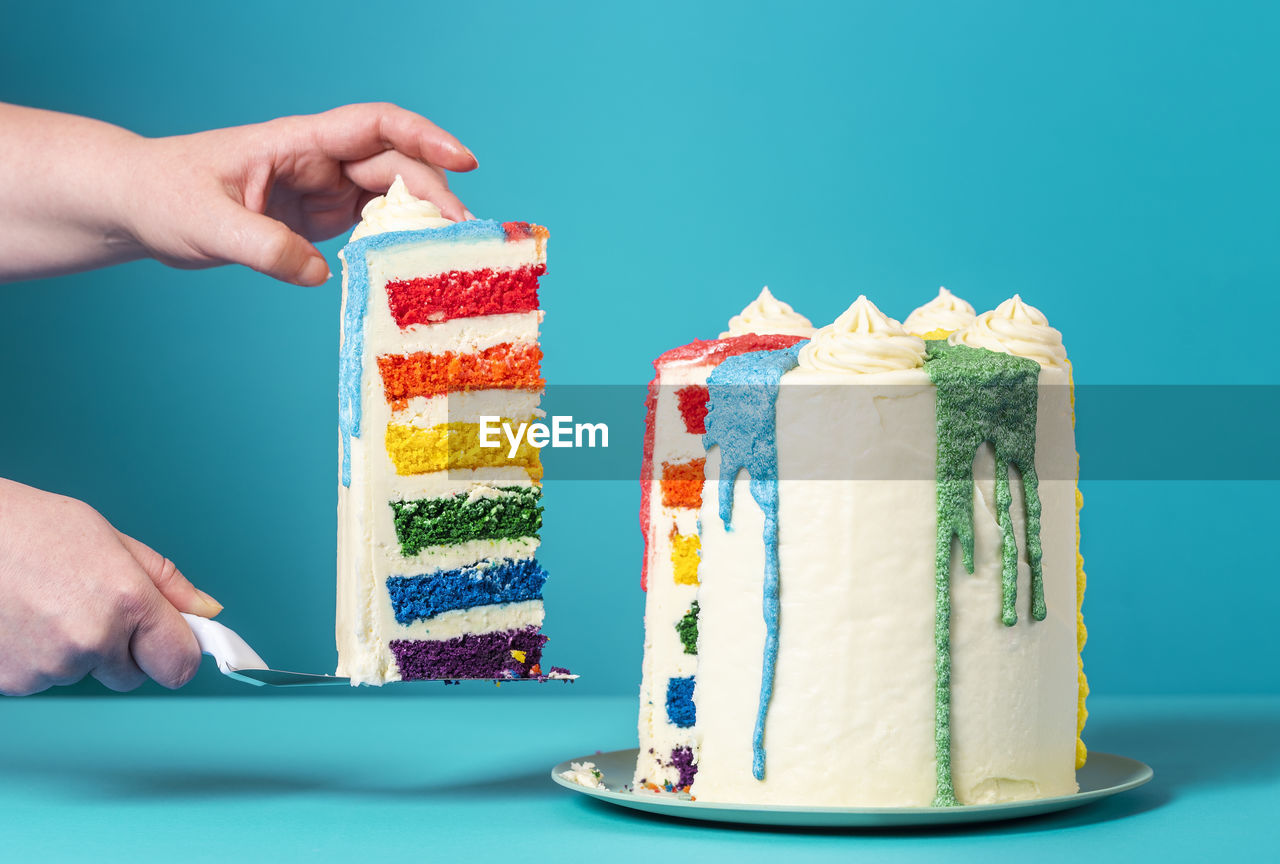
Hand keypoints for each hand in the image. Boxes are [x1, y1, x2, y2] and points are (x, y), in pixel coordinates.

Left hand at [0, 101, 477, 285]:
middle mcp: (318, 162)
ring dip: (421, 223)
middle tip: (463, 236)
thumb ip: (264, 248)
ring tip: (450, 257)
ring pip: (389, 199)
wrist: (139, 206)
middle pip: (395, 167)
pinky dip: (396, 246)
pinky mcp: (316, 220)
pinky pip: (369, 228)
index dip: (424, 139)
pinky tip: (412, 270)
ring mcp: (320, 191)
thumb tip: (323, 274)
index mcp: (298, 142)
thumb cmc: (163, 195)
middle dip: (434, 195)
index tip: (464, 162)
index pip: (375, 126)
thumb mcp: (207, 223)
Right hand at [0, 477, 221, 694]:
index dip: (177, 651)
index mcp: (126, 601)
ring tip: (47, 603)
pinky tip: (23, 620)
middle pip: (133, 674)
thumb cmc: (30, 528)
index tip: (172, 639)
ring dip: (77, 650)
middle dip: (125, 649)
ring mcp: (49, 667)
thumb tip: (207, 612)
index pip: (179, 664)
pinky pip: (46, 678)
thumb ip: (166, 583)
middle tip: (94, 605)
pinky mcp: (13, 683)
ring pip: (86, 673)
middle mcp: (91, 641)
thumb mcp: (111, 540)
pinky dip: (40, 657)